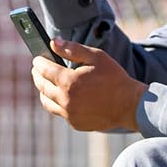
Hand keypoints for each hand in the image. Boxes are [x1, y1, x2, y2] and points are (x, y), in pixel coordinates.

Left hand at [31, 38, 146, 131]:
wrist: (130, 105)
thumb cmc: (115, 78)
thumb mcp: (96, 57)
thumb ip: (73, 49)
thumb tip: (54, 42)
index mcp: (68, 81)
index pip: (44, 69)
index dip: (39, 62)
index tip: (37, 59)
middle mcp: (65, 100)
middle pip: (42, 86)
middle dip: (38, 75)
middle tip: (37, 69)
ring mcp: (69, 114)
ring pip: (47, 102)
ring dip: (43, 91)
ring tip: (45, 83)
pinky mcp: (75, 123)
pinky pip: (60, 112)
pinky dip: (57, 103)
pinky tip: (61, 96)